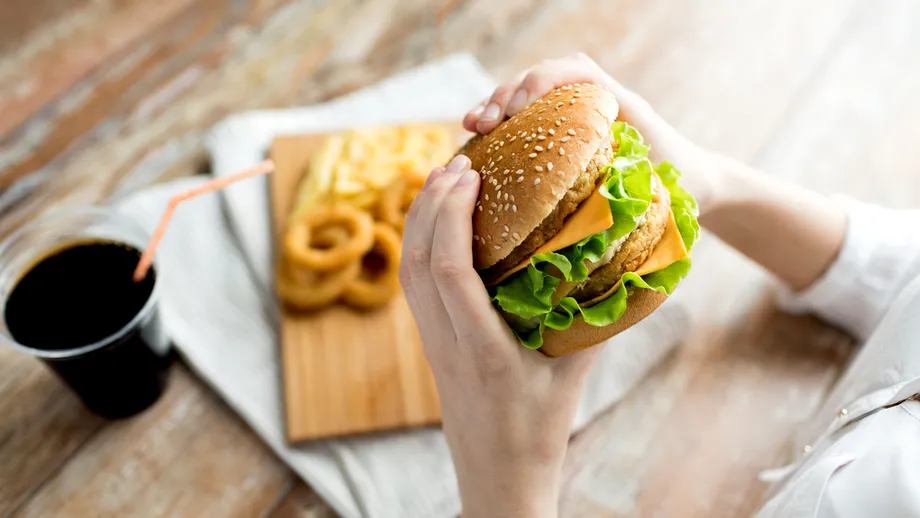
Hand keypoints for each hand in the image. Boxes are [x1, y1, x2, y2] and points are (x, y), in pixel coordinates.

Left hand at [400, 155, 602, 517]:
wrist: (498, 478)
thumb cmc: (539, 432)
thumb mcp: (574, 375)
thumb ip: (593, 320)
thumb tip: (617, 261)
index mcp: (482, 350)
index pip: (451, 272)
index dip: (452, 217)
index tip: (470, 176)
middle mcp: (445, 344)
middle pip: (419, 263)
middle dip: (430, 205)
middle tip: (457, 162)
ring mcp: (431, 345)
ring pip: (409, 273)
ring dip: (418, 221)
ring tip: (442, 180)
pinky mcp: (429, 345)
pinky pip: (414, 287)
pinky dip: (419, 245)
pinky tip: (437, 224)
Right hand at [464, 52, 719, 213]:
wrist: (699, 183)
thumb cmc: (685, 186)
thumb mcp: (667, 185)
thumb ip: (639, 187)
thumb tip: (596, 209)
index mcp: (619, 103)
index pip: (576, 70)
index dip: (542, 82)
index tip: (520, 110)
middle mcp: (593, 101)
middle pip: (541, 78)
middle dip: (506, 95)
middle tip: (484, 123)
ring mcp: (575, 115)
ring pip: (526, 96)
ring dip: (495, 107)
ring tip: (472, 128)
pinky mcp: (562, 133)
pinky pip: (525, 121)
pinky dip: (500, 128)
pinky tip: (477, 144)